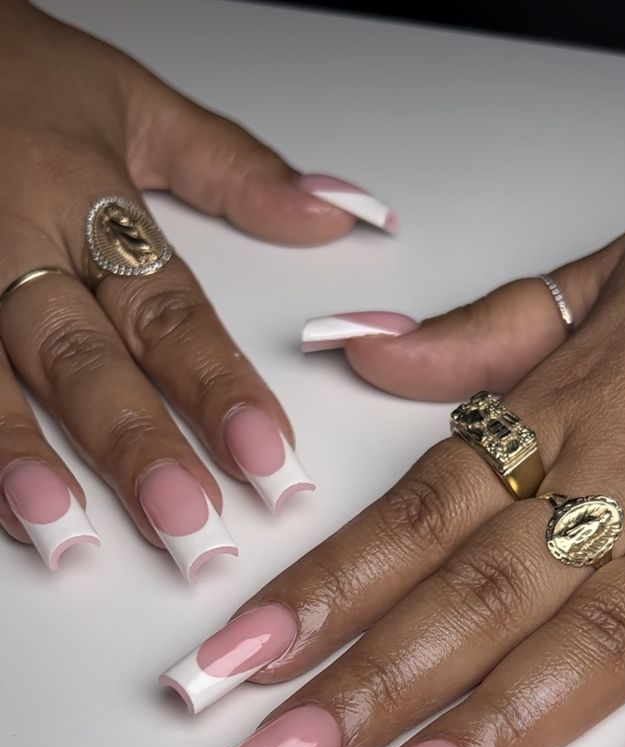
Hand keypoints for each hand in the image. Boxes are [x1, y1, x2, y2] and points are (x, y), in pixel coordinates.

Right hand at [0, 1, 393, 577]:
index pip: (168, 312)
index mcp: (84, 198)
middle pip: (83, 359)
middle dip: (135, 448)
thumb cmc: (13, 79)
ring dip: (30, 463)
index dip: (219, 389)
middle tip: (188, 528)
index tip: (270, 460)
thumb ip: (234, 169)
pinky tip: (2, 511)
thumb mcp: (131, 104)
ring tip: (69, 537)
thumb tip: (338, 211)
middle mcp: (14, 242)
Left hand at [165, 194, 624, 746]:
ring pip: (583, 646)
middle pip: (472, 599)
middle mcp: (622, 481)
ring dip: (484, 738)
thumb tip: (362, 352)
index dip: (322, 591)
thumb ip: (483, 331)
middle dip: (366, 691)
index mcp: (565, 413)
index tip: (239, 662)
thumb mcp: (604, 275)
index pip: (416, 516)